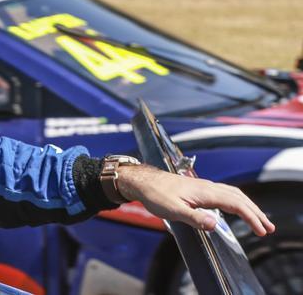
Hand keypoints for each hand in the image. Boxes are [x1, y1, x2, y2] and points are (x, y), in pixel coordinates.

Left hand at [117, 164, 274, 236]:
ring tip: (258, 219)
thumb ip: (194, 218)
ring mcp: (204, 187)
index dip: (251, 217)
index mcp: (205, 192)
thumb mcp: (173, 210)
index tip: (261, 230)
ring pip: (233, 194)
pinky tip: (237, 207)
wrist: (142, 181)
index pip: (236, 204)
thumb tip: (215, 224)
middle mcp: (207, 187)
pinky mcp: (199, 189)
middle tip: (268, 227)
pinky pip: (225, 193)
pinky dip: (238, 201)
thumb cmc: (155, 194)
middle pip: (239, 198)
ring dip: (248, 206)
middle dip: (255, 212)